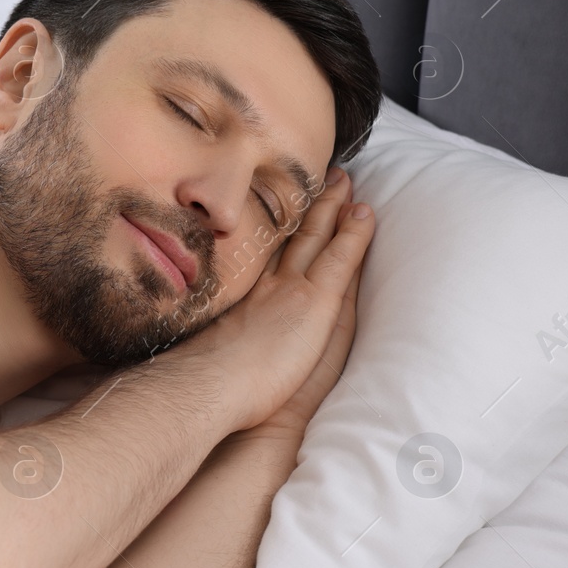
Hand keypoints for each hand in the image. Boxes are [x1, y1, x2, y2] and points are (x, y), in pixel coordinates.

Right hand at [191, 167, 374, 432]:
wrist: (208, 389)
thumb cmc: (201, 383)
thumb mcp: (202, 349)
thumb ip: (209, 336)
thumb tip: (202, 340)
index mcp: (240, 297)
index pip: (265, 256)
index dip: (278, 230)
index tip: (283, 208)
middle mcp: (263, 285)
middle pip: (289, 238)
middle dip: (305, 208)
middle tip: (318, 178)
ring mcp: (288, 288)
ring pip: (315, 238)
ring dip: (331, 208)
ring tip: (344, 182)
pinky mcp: (313, 301)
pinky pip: (340, 258)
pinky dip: (354, 234)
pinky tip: (365, 213)